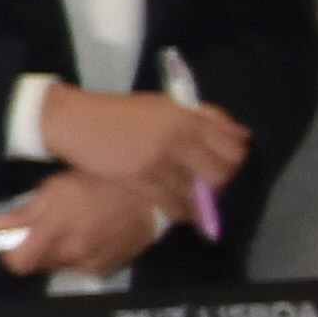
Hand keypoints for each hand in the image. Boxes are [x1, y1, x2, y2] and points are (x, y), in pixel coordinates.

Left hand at [1, 170, 170, 279]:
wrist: (148, 197)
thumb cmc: (98, 184)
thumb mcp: (56, 188)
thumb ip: (24, 211)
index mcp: (53, 232)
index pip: (17, 264)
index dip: (9, 253)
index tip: (11, 239)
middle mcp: (70, 254)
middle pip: (36, 266)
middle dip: (33, 249)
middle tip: (43, 228)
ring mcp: (89, 265)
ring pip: (57, 266)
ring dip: (56, 252)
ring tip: (70, 228)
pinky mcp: (105, 269)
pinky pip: (78, 267)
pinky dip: (76, 255)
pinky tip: (88, 235)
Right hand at [40, 84, 247, 195]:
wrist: (75, 121)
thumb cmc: (120, 112)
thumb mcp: (165, 105)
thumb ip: (204, 117)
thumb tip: (241, 135)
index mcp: (187, 118)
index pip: (232, 147)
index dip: (236, 163)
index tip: (228, 169)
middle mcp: (178, 139)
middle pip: (220, 175)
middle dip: (220, 187)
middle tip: (211, 190)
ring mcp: (158, 161)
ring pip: (196, 194)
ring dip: (199, 203)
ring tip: (194, 203)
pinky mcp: (139, 179)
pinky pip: (172, 204)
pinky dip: (179, 211)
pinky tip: (177, 210)